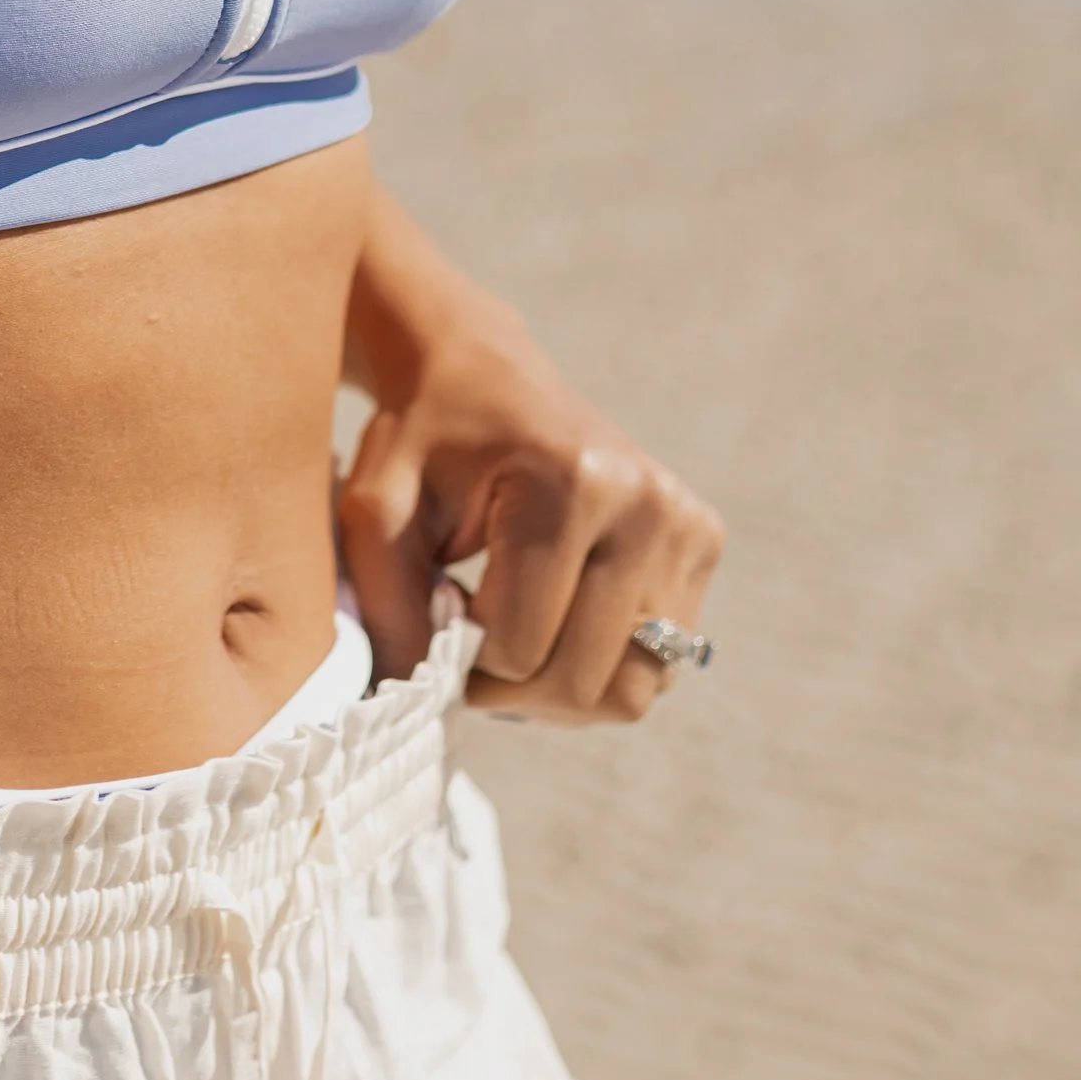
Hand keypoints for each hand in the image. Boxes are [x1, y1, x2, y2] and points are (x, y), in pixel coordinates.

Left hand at [337, 312, 724, 724]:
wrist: (481, 373)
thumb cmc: (422, 442)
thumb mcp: (377, 513)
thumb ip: (389, 610)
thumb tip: (416, 706)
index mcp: (572, 485)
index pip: (520, 649)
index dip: (460, 661)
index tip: (433, 620)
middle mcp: (647, 505)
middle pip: (585, 682)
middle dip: (513, 691)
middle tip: (467, 653)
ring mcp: (686, 524)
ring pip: (633, 687)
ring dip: (561, 690)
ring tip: (511, 641)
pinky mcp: (702, 541)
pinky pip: (659, 660)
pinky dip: (601, 662)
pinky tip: (556, 617)